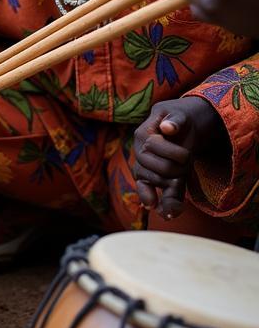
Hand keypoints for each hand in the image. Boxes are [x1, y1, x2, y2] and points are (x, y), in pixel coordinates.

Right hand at [133, 97, 223, 218]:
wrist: (181, 128)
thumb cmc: (180, 119)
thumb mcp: (180, 114)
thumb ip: (175, 120)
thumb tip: (167, 128)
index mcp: (143, 134)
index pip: (154, 147)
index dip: (175, 153)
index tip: (188, 153)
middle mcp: (139, 152)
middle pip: (158, 168)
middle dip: (177, 168)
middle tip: (187, 160)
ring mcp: (144, 167)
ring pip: (155, 181)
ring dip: (173, 182)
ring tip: (182, 175)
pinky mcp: (150, 180)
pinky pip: (149, 192)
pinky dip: (159, 202)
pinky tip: (165, 213)